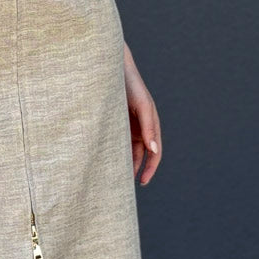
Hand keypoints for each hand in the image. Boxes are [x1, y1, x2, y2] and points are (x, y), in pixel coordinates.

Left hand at [123, 43, 161, 185]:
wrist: (112, 71)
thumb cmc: (132, 87)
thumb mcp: (144, 107)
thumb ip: (149, 129)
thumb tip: (154, 151)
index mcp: (151, 126)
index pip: (154, 153)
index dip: (150, 168)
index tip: (142, 181)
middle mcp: (140, 129)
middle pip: (140, 156)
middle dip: (135, 170)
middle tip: (125, 186)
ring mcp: (126, 128)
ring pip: (126, 151)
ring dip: (123, 163)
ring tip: (113, 177)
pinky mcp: (113, 125)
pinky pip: (113, 143)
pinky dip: (111, 153)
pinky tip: (103, 162)